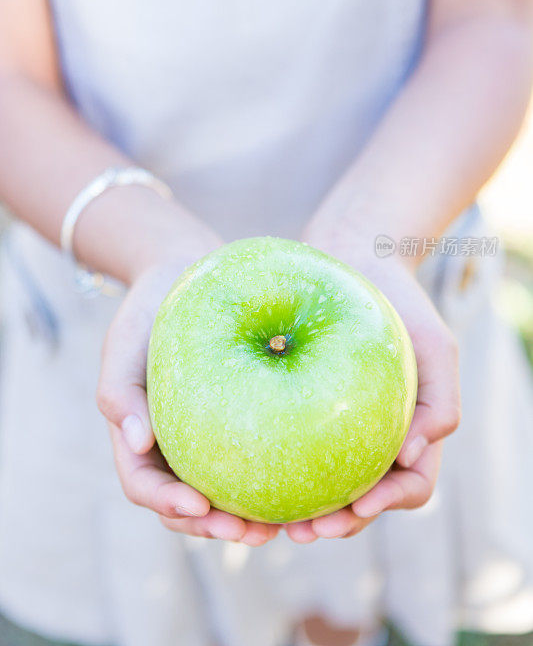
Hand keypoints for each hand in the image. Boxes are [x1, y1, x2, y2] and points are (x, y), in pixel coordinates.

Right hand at [96, 221, 279, 545]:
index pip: (145, 484)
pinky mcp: (239, 417)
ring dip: (246, 515)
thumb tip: (136, 444)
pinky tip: (301, 481)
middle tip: (253, 532)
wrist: (182, 275)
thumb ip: (119, 391)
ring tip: (282, 525)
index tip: (199, 506)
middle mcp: (171, 444)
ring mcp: (204, 435)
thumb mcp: (124, 341)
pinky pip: (254, 454)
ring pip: (223, 488)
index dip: (169, 505)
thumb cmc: (147, 310)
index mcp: (138, 435)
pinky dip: (270, 476)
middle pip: (186, 503)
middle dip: (215, 526)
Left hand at [283, 221, 459, 542]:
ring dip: (301, 509)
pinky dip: (274, 465)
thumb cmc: (401, 302)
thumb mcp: (434, 344)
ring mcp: (335, 420)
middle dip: (336, 523)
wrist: (354, 258)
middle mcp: (372, 433)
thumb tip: (414, 458)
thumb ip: (440, 402)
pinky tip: (246, 473)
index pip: (407, 485)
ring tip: (271, 520)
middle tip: (303, 531)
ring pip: (320, 479)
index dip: (384, 506)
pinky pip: (286, 441)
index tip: (356, 510)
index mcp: (410, 430)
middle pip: (360, 498)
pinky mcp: (298, 402)